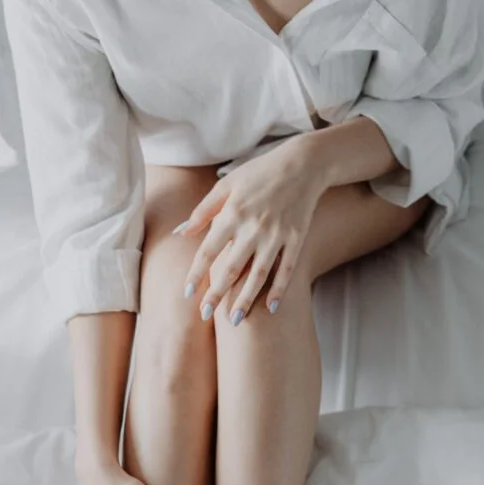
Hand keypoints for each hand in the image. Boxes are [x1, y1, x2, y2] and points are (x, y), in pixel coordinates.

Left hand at [174, 134, 328, 324]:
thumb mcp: (227, 185)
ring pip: (258, 274)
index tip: (187, 293)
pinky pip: (287, 269)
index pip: (209, 250)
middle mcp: (253, 227)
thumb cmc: (259, 173)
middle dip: (217, 293)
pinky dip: (280, 289)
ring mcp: (277, 235)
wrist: (302, 163)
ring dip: (246, 299)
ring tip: (235, 321)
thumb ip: (203, 211)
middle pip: (231, 267)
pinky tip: (272, 308)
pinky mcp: (296, 238)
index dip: (197, 273)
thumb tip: (181, 233)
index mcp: (233, 213)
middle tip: (205, 315)